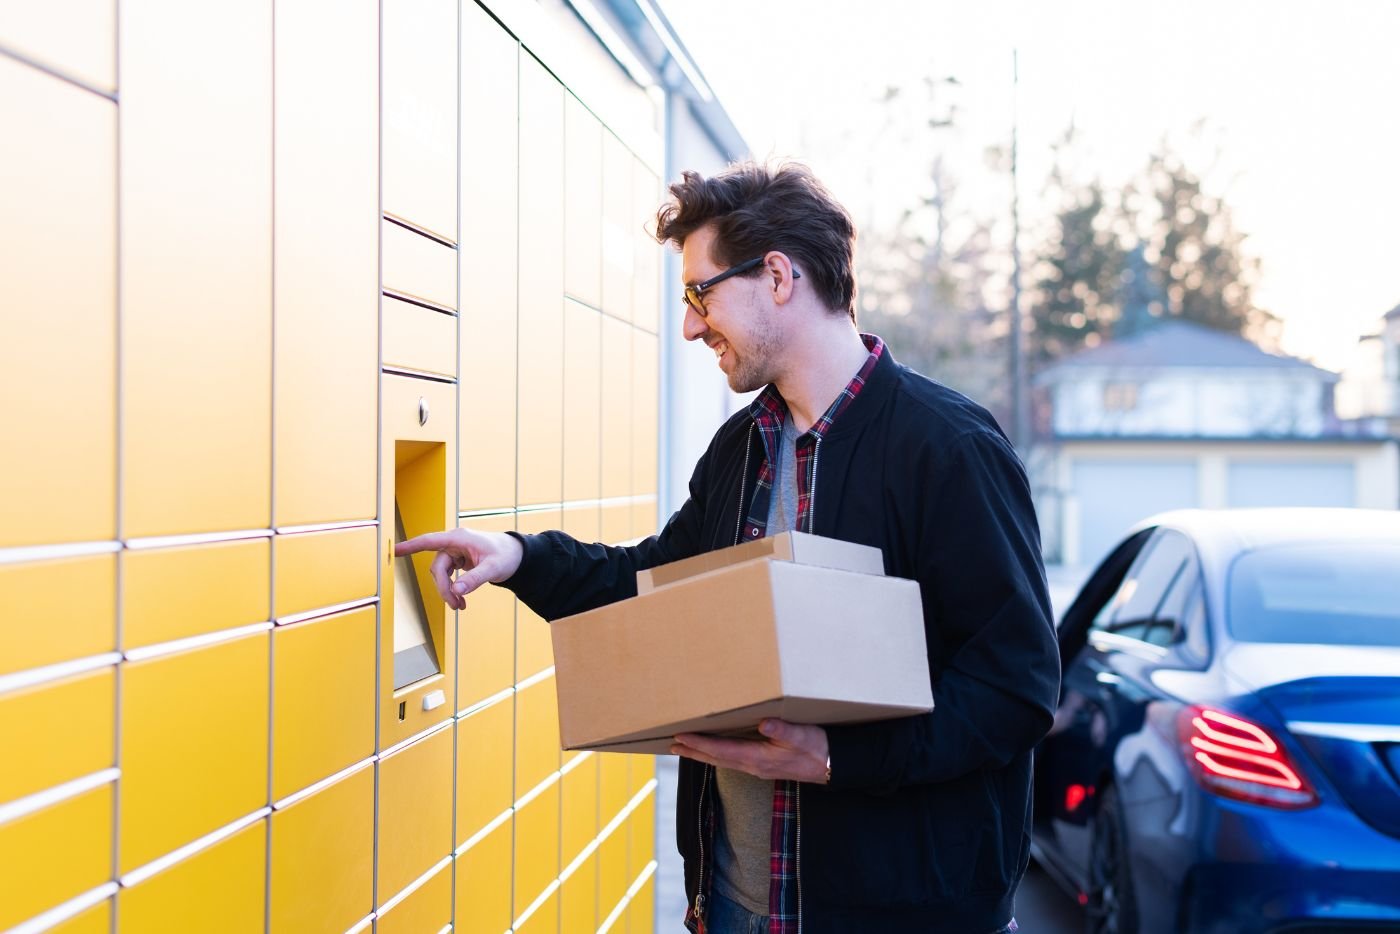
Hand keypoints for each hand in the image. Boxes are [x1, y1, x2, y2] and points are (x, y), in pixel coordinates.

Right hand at [394, 528, 523, 610]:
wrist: (517, 555)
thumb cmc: (507, 555)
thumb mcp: (493, 568)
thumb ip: (475, 579)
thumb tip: (456, 591)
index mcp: (459, 538)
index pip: (429, 541)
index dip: (411, 546)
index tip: (395, 550)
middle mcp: (454, 543)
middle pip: (437, 568)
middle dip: (443, 588)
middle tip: (455, 605)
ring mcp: (455, 552)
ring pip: (441, 575)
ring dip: (448, 591)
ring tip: (460, 606)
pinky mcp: (458, 560)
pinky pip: (448, 576)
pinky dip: (453, 589)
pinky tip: (460, 600)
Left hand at [670, 719, 829, 783]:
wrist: (832, 766)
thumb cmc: (818, 749)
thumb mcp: (802, 736)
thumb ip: (783, 731)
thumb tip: (764, 725)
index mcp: (759, 758)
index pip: (722, 751)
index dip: (700, 743)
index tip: (681, 737)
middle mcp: (754, 766)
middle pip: (716, 759)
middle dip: (694, 751)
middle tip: (673, 745)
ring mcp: (758, 768)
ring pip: (722, 761)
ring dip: (703, 754)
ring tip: (685, 748)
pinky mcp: (763, 766)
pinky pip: (732, 761)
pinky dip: (717, 755)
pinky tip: (715, 751)